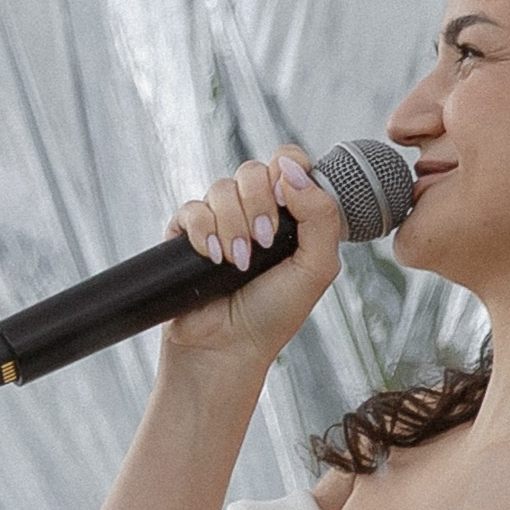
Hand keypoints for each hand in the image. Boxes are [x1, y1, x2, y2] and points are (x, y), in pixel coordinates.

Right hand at [161, 149, 341, 368]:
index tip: (287, 201)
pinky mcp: (188, 234)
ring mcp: (220, 220)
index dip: (287, 170)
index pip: (288, 161)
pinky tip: (213, 259)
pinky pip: (191, 209)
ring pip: (221, 188)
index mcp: (291, 213)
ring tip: (238, 263)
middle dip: (258, 204)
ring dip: (232, 225)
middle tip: (263, 242)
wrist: (227, 347)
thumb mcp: (317, 267)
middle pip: (253, 169)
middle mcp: (255, 211)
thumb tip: (292, 172)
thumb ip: (321, 214)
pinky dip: (203, 232)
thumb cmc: (275, 314)